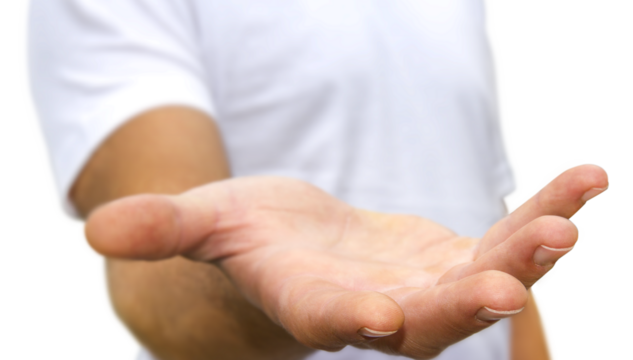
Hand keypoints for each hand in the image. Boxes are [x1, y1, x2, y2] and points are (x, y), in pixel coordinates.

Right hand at [79, 159, 607, 358]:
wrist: (299, 248)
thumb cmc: (247, 239)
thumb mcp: (206, 226)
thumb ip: (162, 230)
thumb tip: (92, 233)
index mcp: (312, 304)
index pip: (330, 321)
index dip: (352, 321)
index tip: (386, 317)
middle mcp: (379, 309)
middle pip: (430, 314)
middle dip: (474, 295)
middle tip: (524, 273)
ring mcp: (427, 285)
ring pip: (487, 273)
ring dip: (531, 246)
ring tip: (574, 211)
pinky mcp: (456, 257)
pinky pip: (508, 235)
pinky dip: (544, 209)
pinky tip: (584, 180)